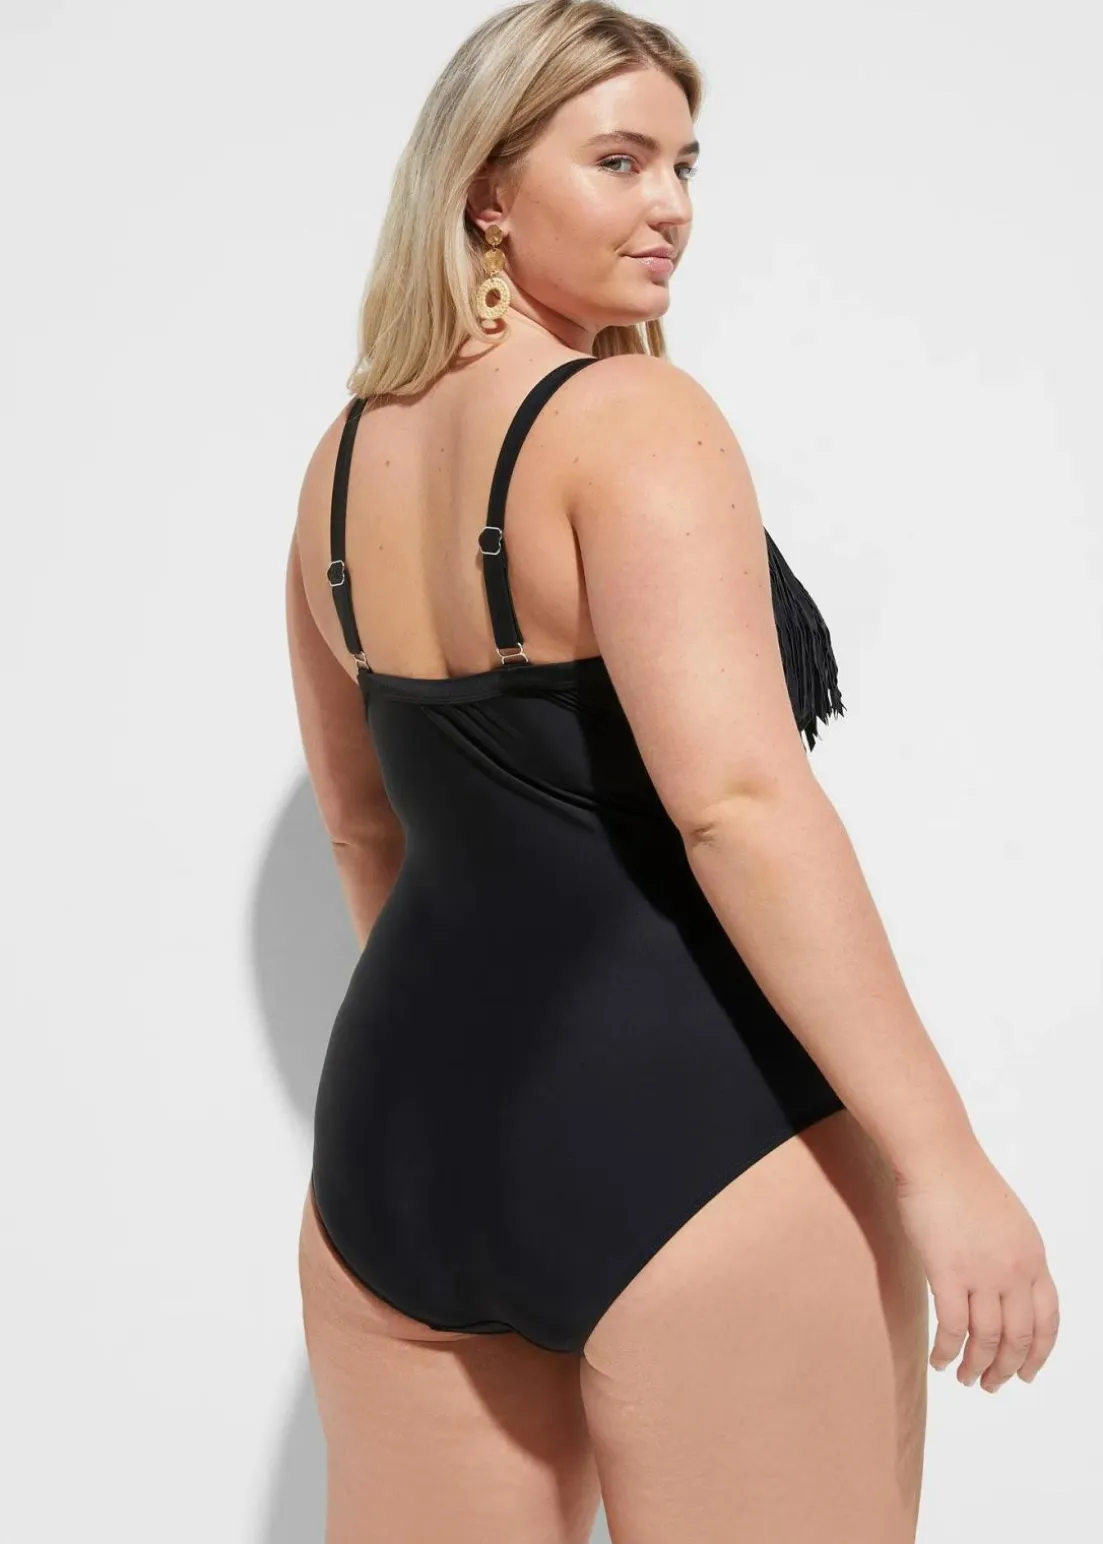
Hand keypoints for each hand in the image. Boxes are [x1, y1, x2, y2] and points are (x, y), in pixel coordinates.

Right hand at [893, 1144, 1059, 1391]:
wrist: (938, 1157)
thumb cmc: (963, 1180)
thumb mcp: (1008, 1220)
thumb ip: (1011, 1255)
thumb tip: (1002, 1286)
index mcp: (1034, 1257)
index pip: (1048, 1320)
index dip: (1040, 1353)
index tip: (1028, 1373)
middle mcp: (1015, 1271)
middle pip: (1020, 1337)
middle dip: (1007, 1368)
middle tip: (992, 1385)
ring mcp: (983, 1274)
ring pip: (987, 1339)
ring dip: (977, 1367)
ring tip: (966, 1380)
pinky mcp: (948, 1273)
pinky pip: (953, 1328)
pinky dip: (948, 1351)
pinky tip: (940, 1361)